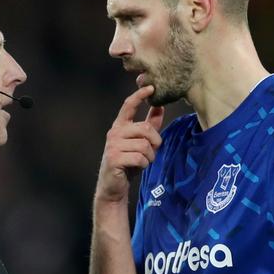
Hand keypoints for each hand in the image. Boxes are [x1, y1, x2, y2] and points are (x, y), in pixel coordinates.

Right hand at [96, 85, 164, 203]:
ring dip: (149, 156)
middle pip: (145, 129)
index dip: (139, 96)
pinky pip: (139, 158)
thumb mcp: (140, 142)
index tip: (150, 87)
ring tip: (143, 161)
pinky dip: (143, 164)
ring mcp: (112, 145)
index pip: (128, 106)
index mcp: (120, 126)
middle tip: (153, 151)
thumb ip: (149, 125)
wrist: (114, 185)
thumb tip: (160, 107)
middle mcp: (114, 133)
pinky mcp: (114, 158)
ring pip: (144, 145)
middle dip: (155, 142)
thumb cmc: (128, 162)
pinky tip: (137, 167)